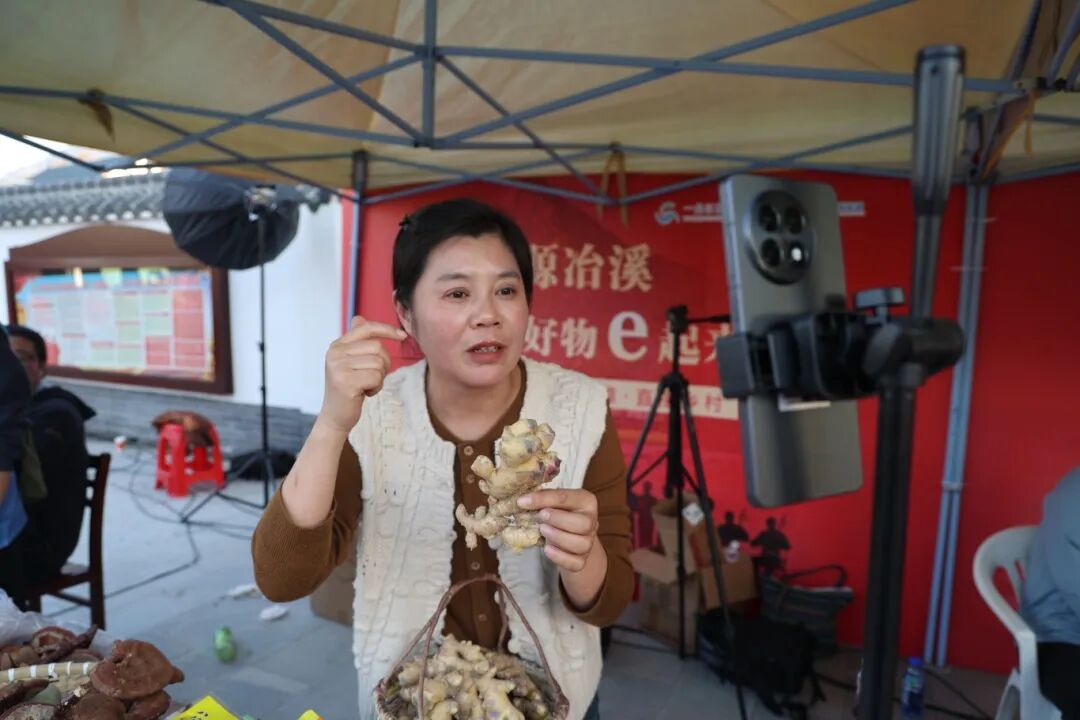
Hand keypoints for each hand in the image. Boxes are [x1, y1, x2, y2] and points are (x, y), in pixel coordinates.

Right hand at [318, 316, 405, 432]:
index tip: (402, 336)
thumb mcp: (350, 362)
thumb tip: (359, 318)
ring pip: (378, 363)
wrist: (336, 416)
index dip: (386, 329)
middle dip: (383, 364)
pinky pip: (376, 377)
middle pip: (377, 347)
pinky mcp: (344, 382)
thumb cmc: (348, 388)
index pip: (366, 328)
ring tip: (365, 385)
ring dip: (379, 377)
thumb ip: (356, 341)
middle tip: (371, 378)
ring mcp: (338, 367)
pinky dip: (376, 387)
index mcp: (337, 346)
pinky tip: (364, 393)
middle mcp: (335, 353)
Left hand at [519, 489, 599, 572]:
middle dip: (558, 520)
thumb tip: (523, 501)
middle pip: (584, 524)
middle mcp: (591, 521)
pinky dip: (560, 557)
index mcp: (585, 501)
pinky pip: (576, 563)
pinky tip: (547, 549)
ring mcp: (589, 542)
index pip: (566, 497)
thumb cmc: (559, 513)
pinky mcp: (582, 560)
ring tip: (543, 531)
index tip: (522, 502)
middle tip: (540, 517)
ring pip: (582, 544)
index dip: (542, 499)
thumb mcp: (552, 502)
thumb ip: (542, 499)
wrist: (570, 535)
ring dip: (559, 538)